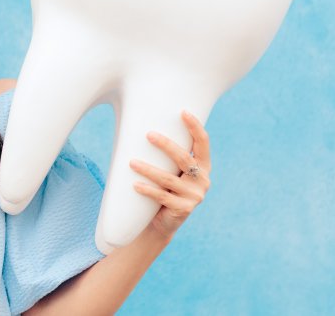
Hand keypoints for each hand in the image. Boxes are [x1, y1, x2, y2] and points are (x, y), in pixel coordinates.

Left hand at [129, 110, 212, 239]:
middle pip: (184, 158)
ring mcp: (194, 196)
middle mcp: (202, 180)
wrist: (162, 222)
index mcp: (203, 167)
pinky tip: (135, 185)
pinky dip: (147, 190)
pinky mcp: (183, 209)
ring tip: (132, 162)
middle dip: (166, 145)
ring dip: (148, 169)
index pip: (203, 143)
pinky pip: (162, 197)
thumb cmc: (165, 189)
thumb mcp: (171, 171)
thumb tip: (146, 127)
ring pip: (168, 178)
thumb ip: (169, 156)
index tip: (183, 112)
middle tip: (148, 134)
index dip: (195, 127)